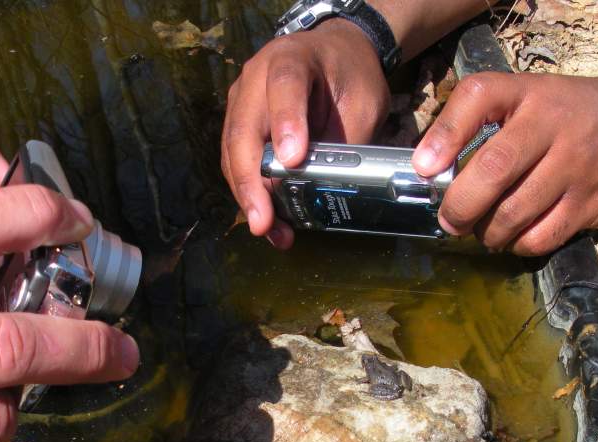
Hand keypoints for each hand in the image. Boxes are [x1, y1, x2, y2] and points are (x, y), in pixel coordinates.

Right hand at [221, 20, 389, 248]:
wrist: (334, 55)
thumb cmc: (350, 76)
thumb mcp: (364, 102)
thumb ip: (347, 138)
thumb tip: (332, 190)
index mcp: (292, 58)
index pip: (285, 85)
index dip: (286, 122)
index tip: (293, 160)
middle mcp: (256, 78)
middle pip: (243, 130)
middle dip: (251, 181)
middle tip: (264, 221)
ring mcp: (241, 103)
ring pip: (233, 154)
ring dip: (249, 197)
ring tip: (271, 231)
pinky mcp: (239, 127)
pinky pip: (237, 164)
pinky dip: (251, 195)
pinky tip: (270, 222)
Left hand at [412, 71, 597, 255]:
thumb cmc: (575, 115)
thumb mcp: (534, 98)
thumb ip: (484, 123)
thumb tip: (429, 170)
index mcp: (530, 93)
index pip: (480, 97)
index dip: (445, 134)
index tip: (423, 169)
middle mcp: (552, 125)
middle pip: (493, 169)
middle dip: (460, 204)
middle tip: (450, 220)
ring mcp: (575, 166)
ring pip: (513, 212)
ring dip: (487, 232)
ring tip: (483, 231)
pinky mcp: (590, 202)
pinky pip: (540, 237)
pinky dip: (518, 244)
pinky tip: (515, 237)